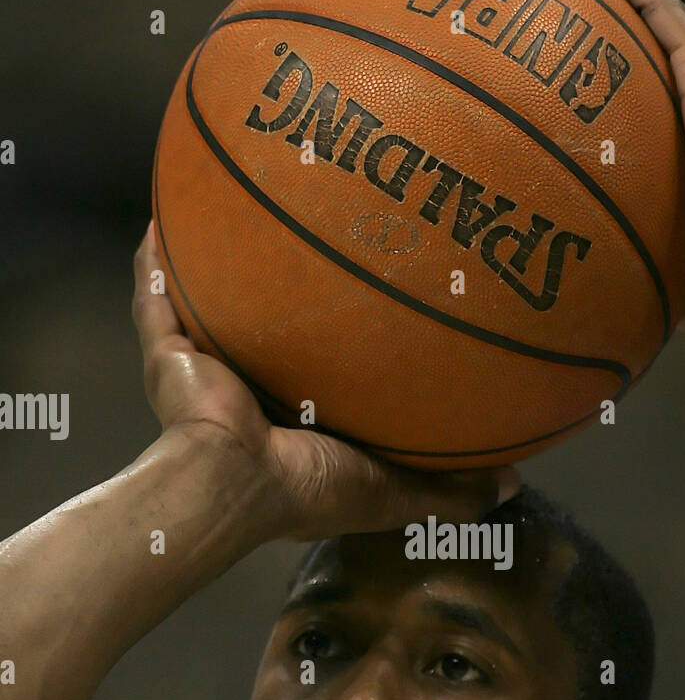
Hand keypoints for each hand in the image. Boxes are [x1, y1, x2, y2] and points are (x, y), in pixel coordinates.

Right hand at [132, 222, 517, 539]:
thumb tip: (513, 486)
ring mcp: (204, 369)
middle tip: (323, 231)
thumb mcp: (393, 491)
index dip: (349, 336)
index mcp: (296, 419)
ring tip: (239, 208)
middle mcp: (248, 388)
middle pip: (269, 326)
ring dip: (220, 262)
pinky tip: (165, 215)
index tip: (386, 297)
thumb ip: (449, 490)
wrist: (230, 483)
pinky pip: (156, 293)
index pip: (325, 370)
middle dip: (287, 286)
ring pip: (211, 301)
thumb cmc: (308, 490)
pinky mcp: (166, 352)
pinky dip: (156, 260)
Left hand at [566, 0, 684, 328]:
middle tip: (573, 20)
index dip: (637, 86)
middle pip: (662, 52)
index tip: (598, 84)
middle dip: (622, 30)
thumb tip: (617, 309)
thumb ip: (651, 272)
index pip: (670, 103)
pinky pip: (658, 9)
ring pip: (658, 19)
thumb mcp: (682, 271)